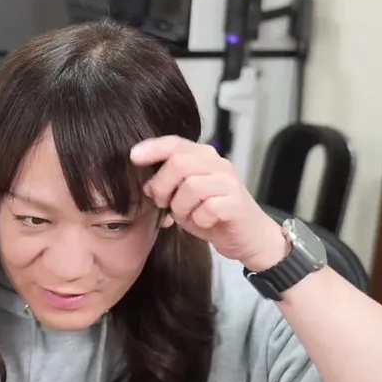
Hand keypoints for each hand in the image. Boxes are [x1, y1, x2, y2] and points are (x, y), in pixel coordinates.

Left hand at [130, 136, 287, 270]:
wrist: (248, 237)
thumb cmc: (212, 215)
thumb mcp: (184, 197)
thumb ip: (168, 185)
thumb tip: (145, 186)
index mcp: (204, 158)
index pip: (175, 143)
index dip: (152, 148)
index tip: (133, 157)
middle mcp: (219, 165)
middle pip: (178, 164)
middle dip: (162, 186)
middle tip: (163, 202)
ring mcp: (230, 183)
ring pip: (191, 187)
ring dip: (181, 208)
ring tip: (188, 215)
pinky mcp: (236, 204)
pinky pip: (206, 209)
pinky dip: (198, 221)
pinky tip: (205, 223)